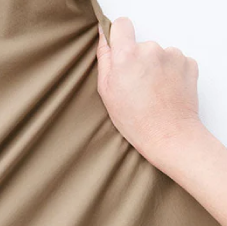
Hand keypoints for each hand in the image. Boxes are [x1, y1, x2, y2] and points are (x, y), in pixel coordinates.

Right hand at [96, 16, 201, 172]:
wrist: (168, 135)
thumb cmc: (136, 120)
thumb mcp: (107, 93)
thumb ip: (104, 59)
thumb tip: (103, 36)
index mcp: (126, 56)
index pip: (121, 25)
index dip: (119, 36)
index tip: (120, 49)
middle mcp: (150, 49)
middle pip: (141, 45)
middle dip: (137, 61)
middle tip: (136, 88)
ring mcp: (171, 55)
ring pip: (158, 55)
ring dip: (155, 68)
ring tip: (153, 93)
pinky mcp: (187, 62)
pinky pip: (175, 62)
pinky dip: (170, 74)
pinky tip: (165, 92)